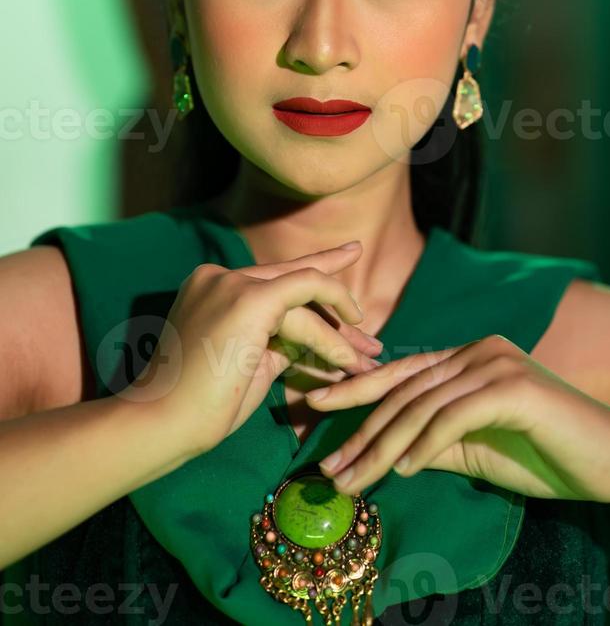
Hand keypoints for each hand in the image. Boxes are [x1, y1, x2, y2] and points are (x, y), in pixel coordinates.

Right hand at [123, 241, 381, 456]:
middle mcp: (219, 276)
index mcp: (211, 288)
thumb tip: (314, 339)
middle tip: (363, 297)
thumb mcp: (246, 363)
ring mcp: (233, 283)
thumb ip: (275, 342)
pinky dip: (334, 311)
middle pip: (291, 277)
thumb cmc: (199, 406)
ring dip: (339, 332)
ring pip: (304, 294)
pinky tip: (354, 335)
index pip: (273, 281)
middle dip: (334, 292)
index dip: (311, 275)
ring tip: (368, 358)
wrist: (162, 422)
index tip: (342, 265)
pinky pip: (307, 288)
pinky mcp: (249, 297)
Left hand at [306, 334, 609, 502]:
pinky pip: (453, 416)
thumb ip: (435, 439)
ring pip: (422, 405)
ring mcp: (494, 363)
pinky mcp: (511, 385)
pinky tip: (405, 470)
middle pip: (404, 390)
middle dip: (359, 429)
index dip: (355, 389)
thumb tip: (387, 451)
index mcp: (467, 357)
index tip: (315, 409)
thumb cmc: (547, 454)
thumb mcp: (478, 447)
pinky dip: (425, 444)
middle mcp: (476, 350)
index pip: (400, 373)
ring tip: (353, 479)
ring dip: (382, 446)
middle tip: (327, 465)